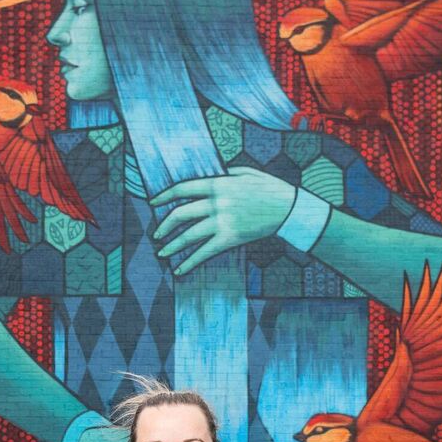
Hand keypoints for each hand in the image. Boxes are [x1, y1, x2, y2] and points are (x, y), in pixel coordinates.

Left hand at [150, 167, 295, 274]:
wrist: (289, 209)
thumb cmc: (269, 189)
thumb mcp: (246, 172)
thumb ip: (226, 174)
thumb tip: (212, 177)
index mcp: (217, 184)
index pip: (182, 189)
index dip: (164, 196)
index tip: (153, 203)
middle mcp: (216, 203)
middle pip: (180, 214)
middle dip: (164, 226)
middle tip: (157, 234)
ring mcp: (222, 221)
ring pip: (188, 236)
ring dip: (172, 246)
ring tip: (162, 253)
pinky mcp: (230, 238)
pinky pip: (204, 252)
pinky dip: (190, 262)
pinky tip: (179, 269)